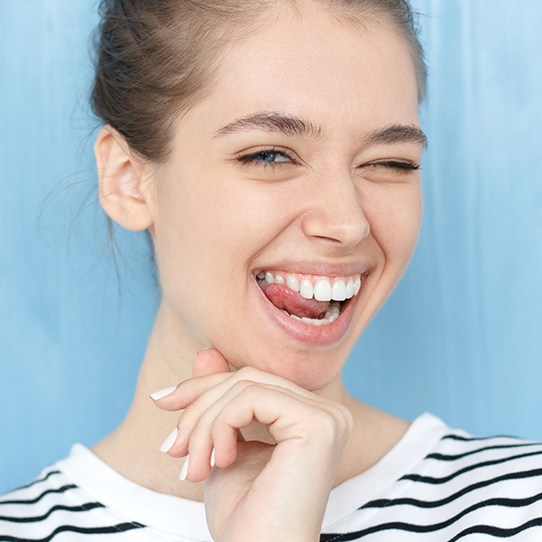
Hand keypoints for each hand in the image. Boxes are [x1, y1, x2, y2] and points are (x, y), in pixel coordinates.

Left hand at [153, 349, 352, 541]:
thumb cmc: (244, 515)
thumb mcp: (221, 443)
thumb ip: (219, 397)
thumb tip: (206, 350)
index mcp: (310, 416)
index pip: (251, 380)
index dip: (203, 387)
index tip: (161, 401)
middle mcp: (327, 411)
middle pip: (247, 377)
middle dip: (199, 407)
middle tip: (173, 448)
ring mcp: (327, 416)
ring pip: (245, 384)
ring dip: (204, 423)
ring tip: (191, 466)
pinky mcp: (318, 424)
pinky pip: (251, 397)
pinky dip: (220, 425)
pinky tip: (219, 461)